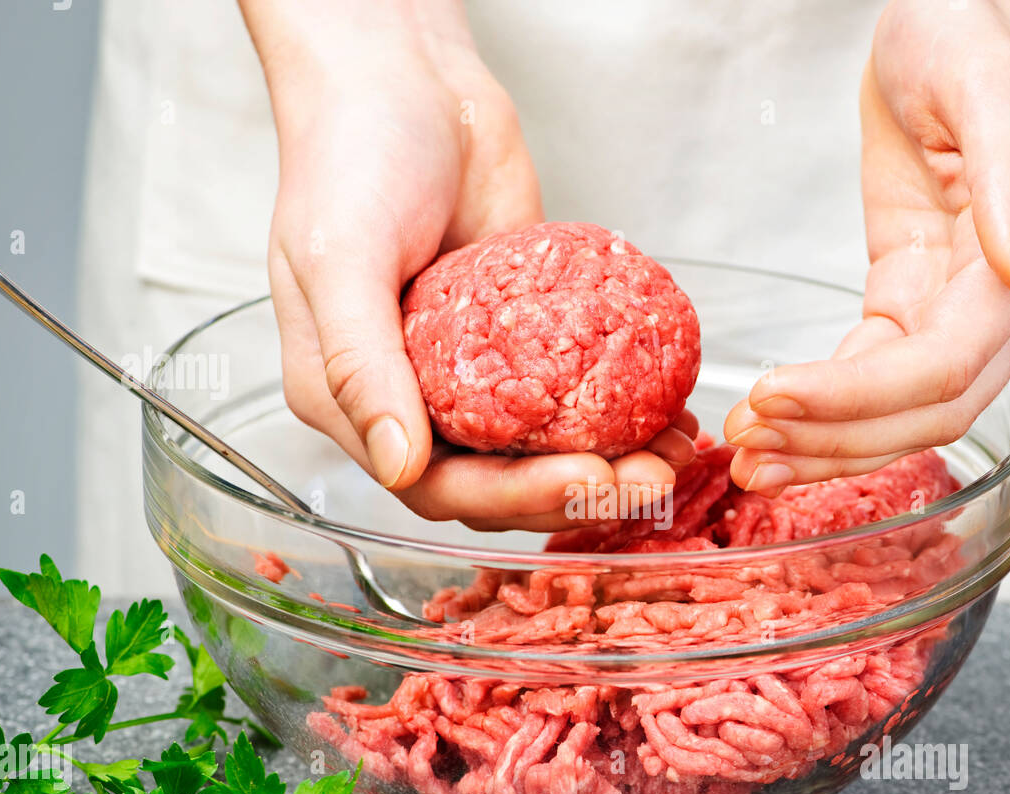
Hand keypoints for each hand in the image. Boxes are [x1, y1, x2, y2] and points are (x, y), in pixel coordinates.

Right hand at [241, 0, 693, 530]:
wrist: (409, 80)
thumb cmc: (350, 156)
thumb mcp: (339, 258)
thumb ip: (360, 365)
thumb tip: (398, 461)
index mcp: (354, 401)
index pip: (435, 485)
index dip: (513, 498)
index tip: (585, 479)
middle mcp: (413, 400)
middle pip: (500, 481)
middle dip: (578, 488)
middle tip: (649, 475)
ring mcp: (473, 373)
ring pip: (544, 448)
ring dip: (610, 461)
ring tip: (671, 451)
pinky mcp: (524, 341)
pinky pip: (573, 391)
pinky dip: (619, 410)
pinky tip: (667, 409)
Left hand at [726, 0, 1009, 493]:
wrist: (962, 12)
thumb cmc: (978, 33)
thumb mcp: (992, 91)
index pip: (944, 368)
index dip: (861, 397)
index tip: (778, 396)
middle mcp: (1004, 306)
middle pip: (922, 414)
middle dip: (834, 442)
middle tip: (752, 456)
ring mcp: (957, 309)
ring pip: (896, 414)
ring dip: (822, 445)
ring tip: (749, 460)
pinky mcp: (910, 299)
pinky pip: (870, 376)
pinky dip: (823, 408)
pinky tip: (774, 422)